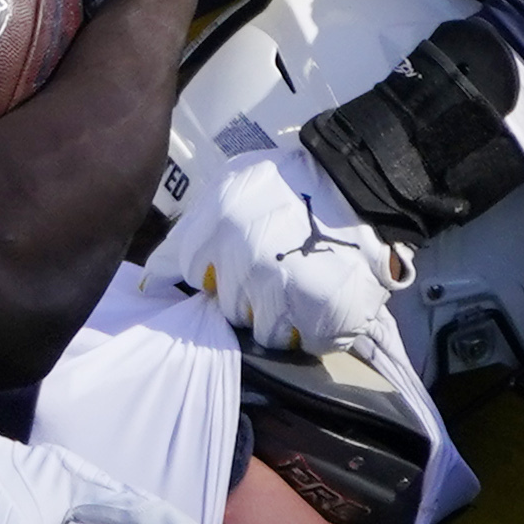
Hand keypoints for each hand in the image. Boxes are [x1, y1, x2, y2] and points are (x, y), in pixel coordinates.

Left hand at [144, 145, 412, 355]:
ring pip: (264, 331)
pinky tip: (325, 298)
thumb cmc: (296, 181)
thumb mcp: (235, 183)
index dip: (217, 270)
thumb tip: (157, 277)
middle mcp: (244, 259)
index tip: (236, 262)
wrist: (366, 182)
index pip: (194, 274)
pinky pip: (306, 342)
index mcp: (218, 224)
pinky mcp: (319, 314)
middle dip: (249, 293)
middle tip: (278, 268)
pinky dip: (317, 328)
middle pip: (228, 306)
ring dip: (283, 315)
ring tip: (304, 283)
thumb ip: (197, 225)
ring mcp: (282, 290)